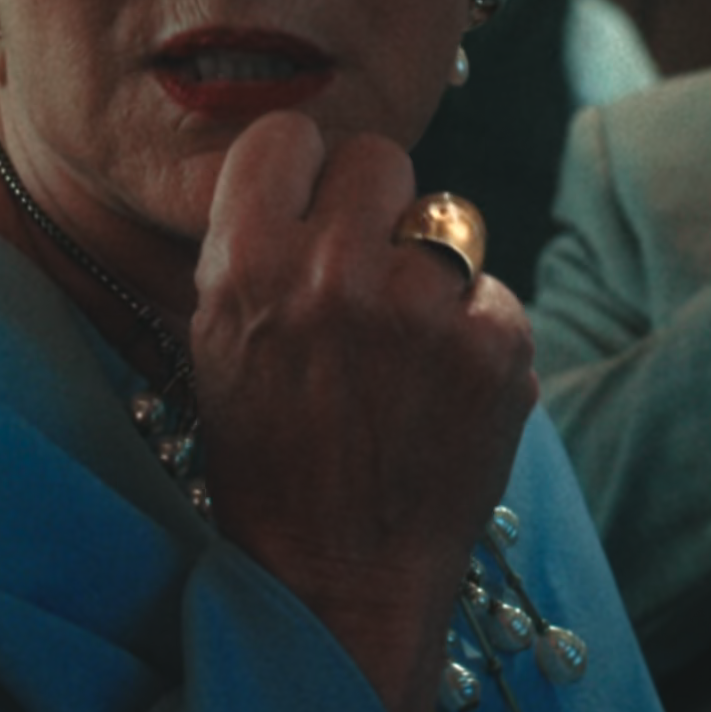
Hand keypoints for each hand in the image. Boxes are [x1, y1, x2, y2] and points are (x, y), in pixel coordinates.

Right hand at [189, 112, 534, 711]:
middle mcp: (333, 271)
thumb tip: (307, 163)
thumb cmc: (267, 457)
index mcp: (247, 262)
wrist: (339, 576)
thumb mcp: (214, 342)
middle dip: (377, 210)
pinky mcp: (497, 347)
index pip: (290, 135)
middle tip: (364, 278)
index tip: (309, 212)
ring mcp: (423, 309)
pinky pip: (494, 295)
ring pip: (450, 223)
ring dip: (431, 274)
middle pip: (381, 160)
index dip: (304, 175)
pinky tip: (441, 394)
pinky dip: (477, 338)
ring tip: (403, 353)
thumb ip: (254, 244)